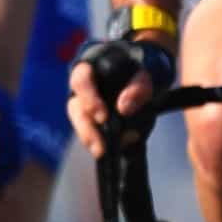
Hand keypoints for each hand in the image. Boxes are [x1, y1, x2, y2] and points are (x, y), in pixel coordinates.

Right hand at [67, 35, 174, 158]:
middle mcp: (82, 89)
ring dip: (90, 139)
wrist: (144, 75)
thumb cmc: (141, 69)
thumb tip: (124, 109)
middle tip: (100, 147)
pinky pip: (92, 133)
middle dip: (86, 129)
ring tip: (103, 152)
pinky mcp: (94, 121)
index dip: (89, 99)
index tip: (103, 117)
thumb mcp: (146, 74)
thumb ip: (138, 87)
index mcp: (89, 69)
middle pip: (76, 108)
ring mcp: (86, 106)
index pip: (81, 81)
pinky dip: (101, 142)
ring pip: (81, 123)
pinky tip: (114, 150)